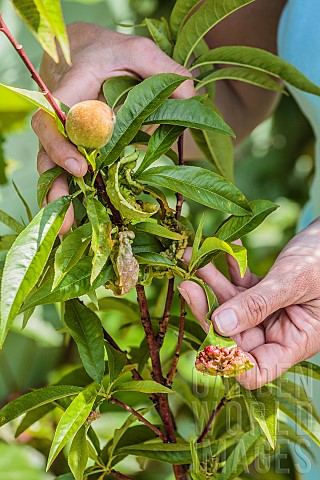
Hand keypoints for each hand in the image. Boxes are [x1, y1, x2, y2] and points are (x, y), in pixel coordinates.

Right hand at [31, 22, 194, 232]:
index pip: (54, 119)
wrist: (90, 54)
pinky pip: (71, 171)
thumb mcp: (141, 52)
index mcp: (73, 89)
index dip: (60, 145)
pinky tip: (80, 218)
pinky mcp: (77, 148)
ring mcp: (68, 135)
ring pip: (54, 167)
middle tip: (63, 213)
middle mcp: (63, 117)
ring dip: (60, 197)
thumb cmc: (115, 53)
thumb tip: (191, 95)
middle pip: (47, 151)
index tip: (81, 169)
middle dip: (54, 183)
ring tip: (66, 229)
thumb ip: (165, 69)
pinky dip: (75, 194)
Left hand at [178, 220, 319, 388]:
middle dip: (209, 308)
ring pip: (231, 304)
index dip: (229, 360)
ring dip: (212, 281)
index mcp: (293, 343)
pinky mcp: (266, 289)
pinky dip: (229, 266)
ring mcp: (270, 310)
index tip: (209, 332)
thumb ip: (258, 304)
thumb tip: (219, 325)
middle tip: (188, 283)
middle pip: (233, 333)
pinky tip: (222, 247)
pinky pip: (240, 283)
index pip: (255, 370)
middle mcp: (278, 331)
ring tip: (193, 256)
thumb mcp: (293, 282)